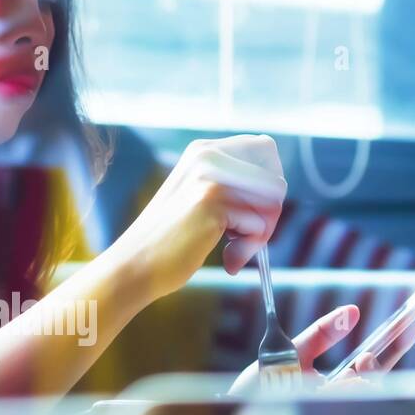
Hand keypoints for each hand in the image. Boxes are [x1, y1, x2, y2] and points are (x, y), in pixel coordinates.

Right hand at [114, 134, 286, 302]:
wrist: (135, 265)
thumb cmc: (171, 241)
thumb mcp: (200, 199)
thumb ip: (232, 187)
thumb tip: (279, 188)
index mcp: (204, 151)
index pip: (266, 150)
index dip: (270, 185)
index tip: (253, 213)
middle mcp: (208, 155)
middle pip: (275, 178)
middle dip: (270, 214)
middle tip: (247, 239)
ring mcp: (209, 176)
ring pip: (272, 203)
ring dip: (259, 236)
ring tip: (233, 252)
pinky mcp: (212, 202)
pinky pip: (258, 226)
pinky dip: (248, 249)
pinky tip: (226, 260)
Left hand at [229, 304, 414, 394]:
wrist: (223, 414)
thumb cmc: (256, 389)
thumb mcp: (289, 354)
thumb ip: (320, 335)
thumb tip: (352, 312)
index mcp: (331, 386)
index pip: (370, 366)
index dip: (393, 347)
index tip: (413, 326)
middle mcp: (331, 405)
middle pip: (369, 384)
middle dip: (380, 365)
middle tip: (380, 350)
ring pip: (352, 398)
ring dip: (359, 382)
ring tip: (359, 366)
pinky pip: (330, 410)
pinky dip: (337, 394)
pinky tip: (338, 382)